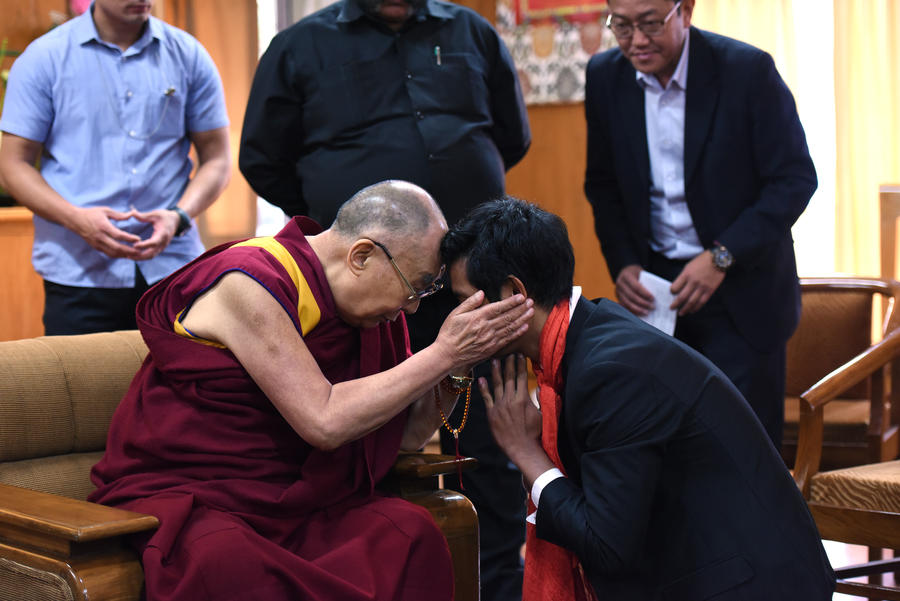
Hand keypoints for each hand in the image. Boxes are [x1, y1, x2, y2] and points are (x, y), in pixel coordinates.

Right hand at [71, 206, 142, 258]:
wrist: (74, 220)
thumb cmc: (91, 214)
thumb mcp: (105, 211)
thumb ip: (119, 215)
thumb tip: (132, 214)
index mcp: (103, 227)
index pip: (118, 235)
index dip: (129, 238)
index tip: (139, 239)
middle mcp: (100, 237)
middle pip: (116, 247)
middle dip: (129, 251)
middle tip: (140, 251)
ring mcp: (97, 243)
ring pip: (112, 253)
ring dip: (124, 255)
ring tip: (134, 255)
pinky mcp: (95, 247)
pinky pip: (108, 253)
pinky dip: (117, 255)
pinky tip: (125, 254)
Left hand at [130, 208, 181, 259]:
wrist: (176, 221)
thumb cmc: (164, 216)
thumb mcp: (155, 214)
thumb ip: (143, 216)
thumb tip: (132, 213)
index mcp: (163, 233)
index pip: (154, 242)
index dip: (144, 245)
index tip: (134, 245)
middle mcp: (163, 242)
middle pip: (152, 253)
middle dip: (139, 256)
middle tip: (127, 254)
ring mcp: (162, 246)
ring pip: (151, 256)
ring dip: (140, 258)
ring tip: (128, 256)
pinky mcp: (160, 248)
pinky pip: (151, 255)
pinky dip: (142, 256)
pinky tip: (133, 254)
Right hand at [435, 291, 532, 371]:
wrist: (447, 355)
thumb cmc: (449, 333)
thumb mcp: (455, 314)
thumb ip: (469, 303)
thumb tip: (481, 293)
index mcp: (477, 317)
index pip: (499, 307)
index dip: (511, 302)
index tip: (521, 297)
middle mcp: (486, 328)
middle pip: (508, 317)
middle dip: (521, 309)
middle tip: (531, 302)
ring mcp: (490, 339)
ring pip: (510, 327)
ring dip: (522, 319)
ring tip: (531, 312)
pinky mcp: (491, 348)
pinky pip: (507, 339)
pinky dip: (517, 333)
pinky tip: (524, 327)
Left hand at [481, 354, 548, 481]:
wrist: (523, 448)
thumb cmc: (535, 433)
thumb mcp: (542, 414)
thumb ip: (540, 398)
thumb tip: (539, 385)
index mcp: (523, 399)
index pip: (521, 377)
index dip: (520, 365)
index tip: (519, 355)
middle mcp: (510, 400)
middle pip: (509, 377)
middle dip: (508, 363)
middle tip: (508, 352)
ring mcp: (500, 406)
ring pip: (497, 384)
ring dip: (496, 371)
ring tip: (494, 360)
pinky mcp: (492, 414)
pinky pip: (486, 398)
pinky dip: (483, 388)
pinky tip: (481, 379)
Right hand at [615, 264, 654, 315]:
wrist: (624, 271)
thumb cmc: (636, 273)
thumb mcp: (640, 272)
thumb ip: (645, 281)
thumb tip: (656, 293)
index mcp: (626, 276)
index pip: (636, 287)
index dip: (644, 293)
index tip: (653, 298)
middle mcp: (620, 284)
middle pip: (632, 296)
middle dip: (643, 303)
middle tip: (652, 307)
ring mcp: (618, 291)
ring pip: (627, 303)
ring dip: (637, 309)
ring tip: (647, 312)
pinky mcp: (618, 297)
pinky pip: (624, 306)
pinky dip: (632, 310)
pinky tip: (639, 313)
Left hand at [670, 251, 724, 314]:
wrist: (718, 259)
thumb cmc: (702, 261)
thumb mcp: (689, 266)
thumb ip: (683, 277)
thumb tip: (677, 287)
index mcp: (686, 274)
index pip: (675, 287)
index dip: (672, 292)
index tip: (671, 294)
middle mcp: (693, 282)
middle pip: (682, 297)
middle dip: (675, 304)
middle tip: (672, 308)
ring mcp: (702, 287)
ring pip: (691, 302)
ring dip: (685, 309)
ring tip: (681, 313)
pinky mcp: (710, 290)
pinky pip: (701, 302)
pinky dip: (696, 308)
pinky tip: (692, 311)